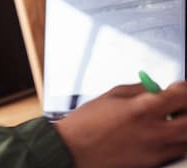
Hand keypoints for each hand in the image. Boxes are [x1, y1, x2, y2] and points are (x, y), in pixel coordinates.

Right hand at [55, 81, 186, 167]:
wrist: (73, 149)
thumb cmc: (87, 122)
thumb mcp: (111, 95)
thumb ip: (138, 90)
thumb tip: (156, 88)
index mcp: (141, 109)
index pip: (180, 96)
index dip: (184, 89)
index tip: (181, 87)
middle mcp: (153, 131)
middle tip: (180, 104)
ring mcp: (155, 150)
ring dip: (183, 126)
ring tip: (173, 119)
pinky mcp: (152, 163)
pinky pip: (176, 151)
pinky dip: (175, 141)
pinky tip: (163, 134)